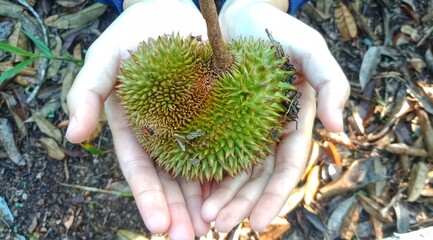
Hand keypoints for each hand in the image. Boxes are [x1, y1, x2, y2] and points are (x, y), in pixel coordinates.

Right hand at [66, 0, 210, 237]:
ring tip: (215, 228)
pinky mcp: (215, 116)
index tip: (159, 227)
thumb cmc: (135, 34)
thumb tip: (73, 136)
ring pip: (196, 171)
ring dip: (203, 202)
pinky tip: (234, 195)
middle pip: (170, 180)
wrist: (171, 13)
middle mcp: (161, 134)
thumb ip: (87, 93)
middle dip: (179, 211)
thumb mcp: (105, 58)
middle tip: (192, 239)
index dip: (148, 198)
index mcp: (134, 128)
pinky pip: (222, 147)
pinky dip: (225, 172)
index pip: (140, 170)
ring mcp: (189, 128)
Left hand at [198, 0, 349, 231]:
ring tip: (203, 218)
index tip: (259, 223)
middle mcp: (268, 130)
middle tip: (218, 224)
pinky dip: (203, 173)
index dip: (276, 196)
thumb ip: (331, 82)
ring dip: (221, 196)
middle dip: (241, 204)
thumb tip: (341, 131)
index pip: (287, 167)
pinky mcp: (217, 120)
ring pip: (233, 170)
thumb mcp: (308, 47)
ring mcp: (242, 127)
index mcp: (293, 120)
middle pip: (257, 176)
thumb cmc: (273, 28)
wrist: (234, 13)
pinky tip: (189, 191)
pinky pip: (210, 150)